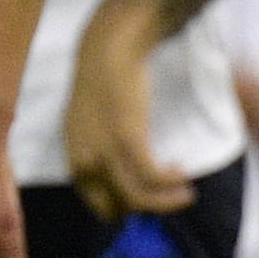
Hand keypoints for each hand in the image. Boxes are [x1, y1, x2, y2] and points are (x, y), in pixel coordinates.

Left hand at [64, 4, 194, 219]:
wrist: (108, 47)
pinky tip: (182, 174)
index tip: (142, 202)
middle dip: (143, 209)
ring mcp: (104, 148)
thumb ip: (98, 143)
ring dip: (164, 204)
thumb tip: (119, 169)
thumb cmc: (103, 79)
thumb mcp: (90, 118)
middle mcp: (84, 155)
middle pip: (114, 205)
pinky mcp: (126, 137)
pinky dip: (169, 183)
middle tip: (166, 198)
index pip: (91, 198)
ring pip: (135, 198)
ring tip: (185, 194)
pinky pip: (151, 177)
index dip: (118, 207)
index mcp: (73, 151)